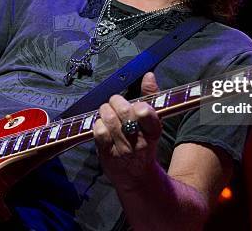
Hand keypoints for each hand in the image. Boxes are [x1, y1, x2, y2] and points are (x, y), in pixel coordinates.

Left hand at [93, 72, 162, 187]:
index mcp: (153, 131)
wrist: (138, 177)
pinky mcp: (107, 155)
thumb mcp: (153, 122)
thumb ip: (151, 97)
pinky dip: (98, 124)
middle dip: (116, 101)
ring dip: (105, 110)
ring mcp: (123, 149)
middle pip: (124, 112)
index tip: (136, 106)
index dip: (138, 105)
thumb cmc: (144, 142)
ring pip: (109, 119)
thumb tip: (148, 75)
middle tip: (115, 102)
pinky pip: (99, 132)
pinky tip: (102, 125)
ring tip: (107, 111)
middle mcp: (139, 141)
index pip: (146, 113)